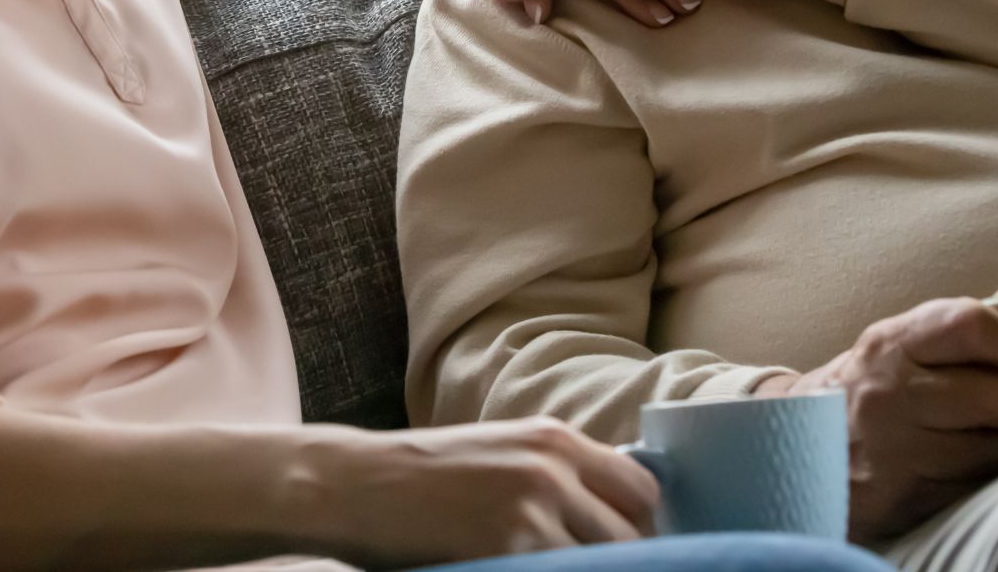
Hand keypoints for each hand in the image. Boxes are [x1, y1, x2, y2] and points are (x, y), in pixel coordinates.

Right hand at [304, 417, 658, 568]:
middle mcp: (552, 467)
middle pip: (633, 534)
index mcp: (555, 439)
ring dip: (588, 571)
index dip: (642, 527)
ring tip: (552, 569)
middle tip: (594, 569)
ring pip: (604, 563)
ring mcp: (530, 509)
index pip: (641, 489)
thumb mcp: (502, 452)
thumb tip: (610, 515)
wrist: (355, 484)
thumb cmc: (423, 476)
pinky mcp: (507, 548)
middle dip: (624, 560)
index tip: (626, 549)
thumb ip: (555, 474)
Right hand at [756, 283, 997, 543]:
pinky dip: (992, 474)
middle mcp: (892, 394)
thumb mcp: (899, 345)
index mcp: (891, 344)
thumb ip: (962, 324)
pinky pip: (982, 485)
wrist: (800, 451)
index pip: (971, 325)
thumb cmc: (867, 391)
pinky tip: (975, 462)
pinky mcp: (911, 498)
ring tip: (995, 432)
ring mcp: (900, 450)